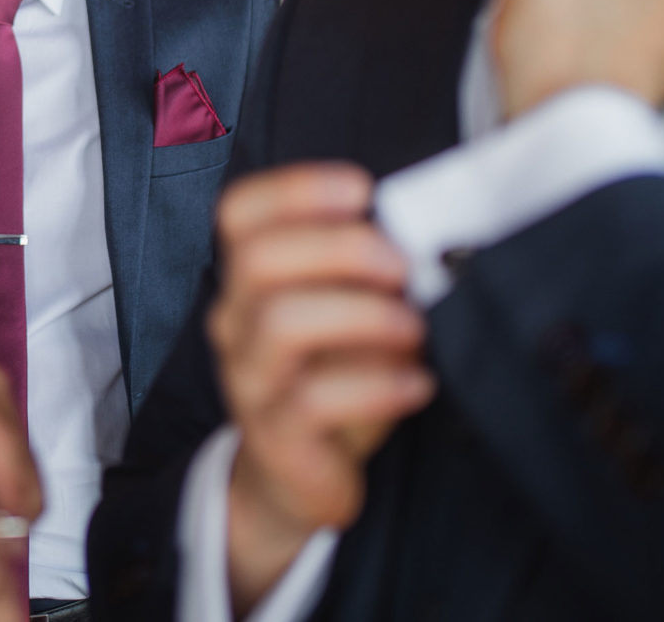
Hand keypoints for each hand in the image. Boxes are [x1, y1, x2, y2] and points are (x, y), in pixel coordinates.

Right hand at [207, 164, 433, 610]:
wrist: (296, 474)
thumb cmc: (332, 376)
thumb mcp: (344, 311)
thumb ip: (364, 268)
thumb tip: (427, 229)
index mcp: (249, 278)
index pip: (240, 211)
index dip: (296, 188)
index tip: (361, 190)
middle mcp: (236, 320)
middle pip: (259, 258)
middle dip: (342, 248)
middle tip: (402, 267)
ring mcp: (248, 378)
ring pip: (282, 322)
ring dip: (363, 315)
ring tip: (413, 328)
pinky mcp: (273, 435)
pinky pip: (314, 400)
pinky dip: (378, 385)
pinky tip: (416, 385)